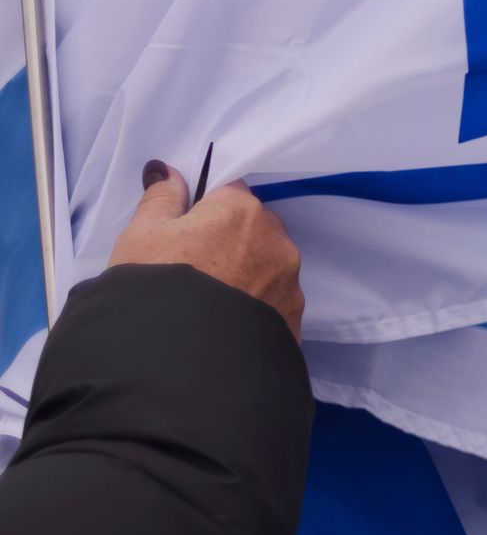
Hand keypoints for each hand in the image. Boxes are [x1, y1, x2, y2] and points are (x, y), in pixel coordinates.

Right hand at [107, 162, 302, 336]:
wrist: (183, 361)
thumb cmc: (157, 286)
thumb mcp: (143, 234)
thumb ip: (162, 197)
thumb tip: (170, 173)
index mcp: (242, 211)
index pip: (229, 190)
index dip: (205, 206)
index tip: (185, 227)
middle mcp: (278, 242)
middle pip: (254, 228)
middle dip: (229, 239)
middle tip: (192, 265)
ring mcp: (291, 283)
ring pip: (268, 265)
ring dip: (246, 272)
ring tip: (210, 298)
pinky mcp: (295, 320)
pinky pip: (274, 301)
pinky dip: (255, 304)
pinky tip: (227, 320)